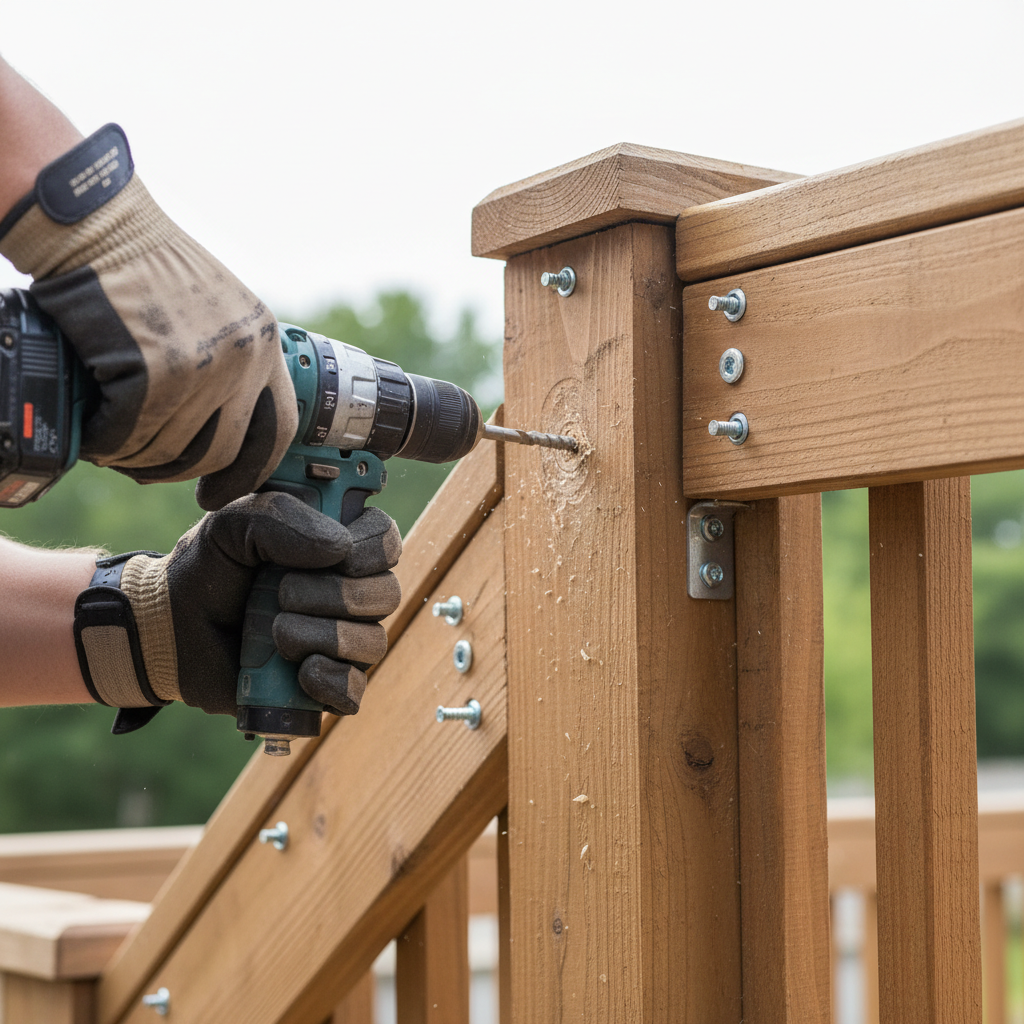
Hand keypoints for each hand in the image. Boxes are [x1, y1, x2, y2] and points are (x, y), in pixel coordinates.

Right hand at [0, 124, 296, 509]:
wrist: (100, 224)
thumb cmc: (147, 265)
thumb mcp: (216, 310)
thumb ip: (229, 362)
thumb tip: (218, 426)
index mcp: (264, 343)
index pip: (279, 428)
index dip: (251, 469)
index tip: (224, 491)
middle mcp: (244, 358)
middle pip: (221, 450)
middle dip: (182, 471)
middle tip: (149, 470)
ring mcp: (201, 366)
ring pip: (171, 449)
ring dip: (137, 457)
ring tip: (114, 445)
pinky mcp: (152, 370)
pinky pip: (129, 434)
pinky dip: (107, 443)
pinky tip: (96, 434)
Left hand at [72, 494, 401, 725]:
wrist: (170, 627)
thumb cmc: (208, 568)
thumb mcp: (232, 523)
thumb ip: (280, 517)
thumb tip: (339, 548)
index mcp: (337, 547)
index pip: (387, 541)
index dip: (373, 548)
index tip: (338, 552)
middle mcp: (349, 594)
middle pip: (386, 594)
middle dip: (336, 595)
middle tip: (281, 592)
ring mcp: (340, 643)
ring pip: (373, 643)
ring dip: (326, 636)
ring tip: (276, 632)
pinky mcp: (323, 686)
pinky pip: (353, 692)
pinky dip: (330, 681)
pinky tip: (299, 670)